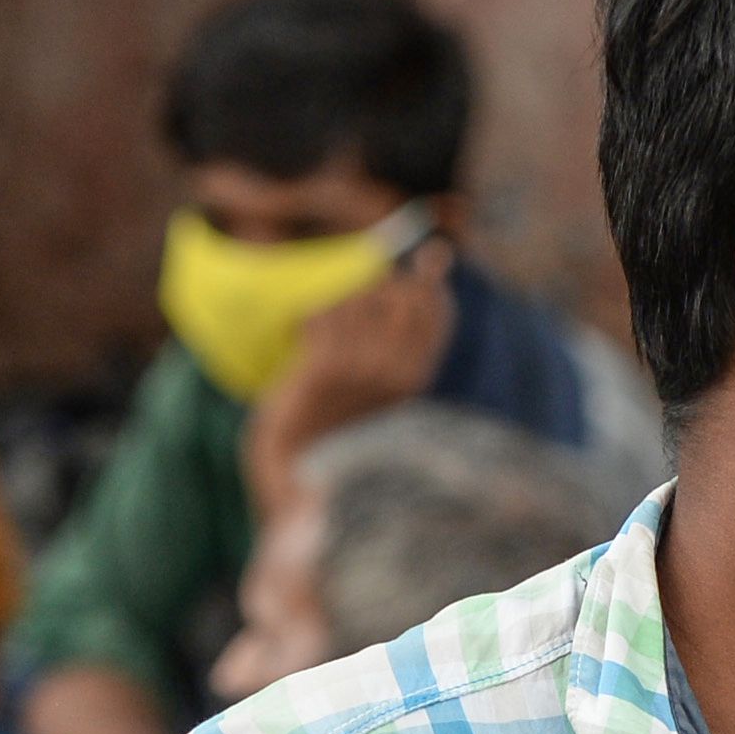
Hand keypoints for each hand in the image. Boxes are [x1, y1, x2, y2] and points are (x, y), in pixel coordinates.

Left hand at [249, 244, 457, 506]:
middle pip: (396, 295)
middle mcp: (395, 374)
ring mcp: (360, 372)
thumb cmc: (336, 430)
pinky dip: (310, 321)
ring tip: (324, 339)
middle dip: (375, 290)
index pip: (434, 310)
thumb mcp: (378, 388)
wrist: (300, 477)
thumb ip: (397, 340)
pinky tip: (304, 340)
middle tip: (353, 313)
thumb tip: (420, 272)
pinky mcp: (322, 372)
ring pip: (356, 301)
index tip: (428, 257)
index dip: (429, 278)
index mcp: (416, 381)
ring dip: (336, 309)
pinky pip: (323, 316)